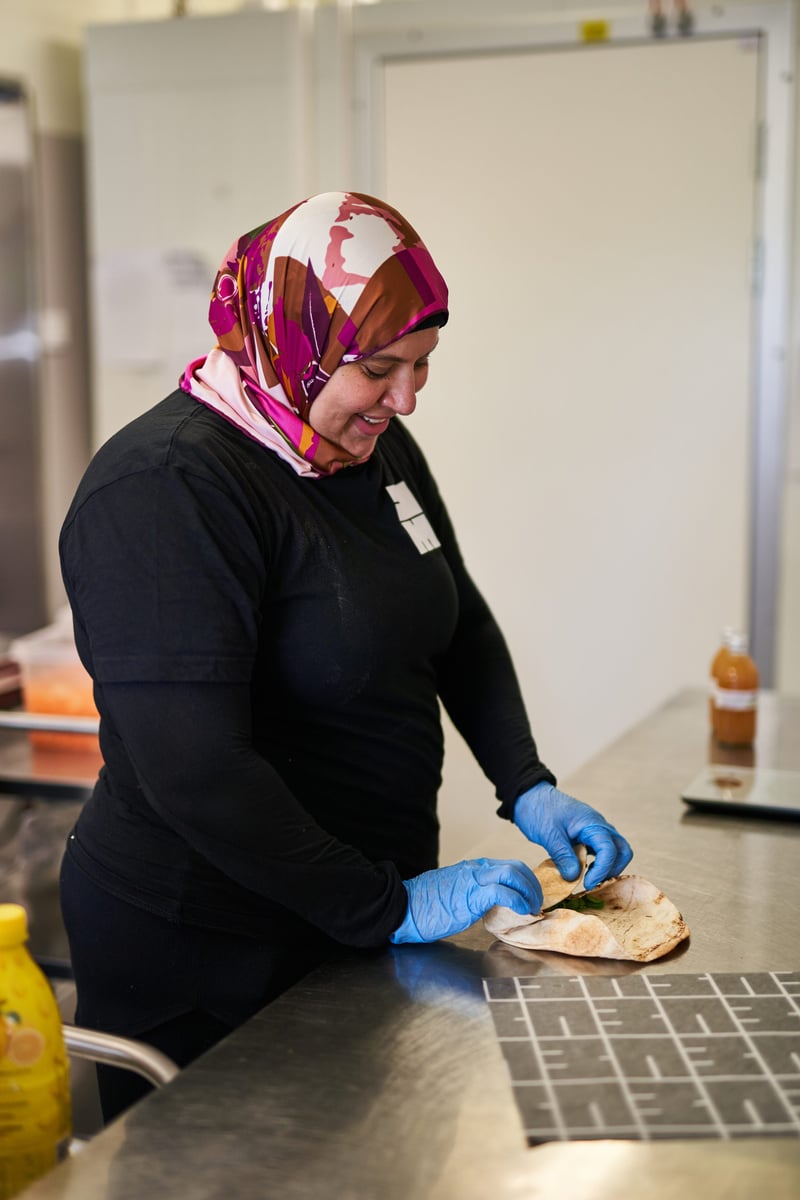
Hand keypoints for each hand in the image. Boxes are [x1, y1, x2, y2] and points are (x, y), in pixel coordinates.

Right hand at [389, 858, 542, 944]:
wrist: (403, 907)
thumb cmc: (424, 906)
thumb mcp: (455, 894)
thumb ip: (473, 893)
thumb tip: (489, 905)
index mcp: (472, 868)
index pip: (508, 866)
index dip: (525, 881)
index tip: (530, 897)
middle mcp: (476, 869)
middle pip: (516, 867)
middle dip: (533, 885)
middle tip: (536, 904)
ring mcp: (474, 879)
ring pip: (513, 873)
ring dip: (529, 892)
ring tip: (532, 909)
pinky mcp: (472, 894)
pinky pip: (504, 892)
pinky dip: (518, 901)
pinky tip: (522, 912)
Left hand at [513, 781, 631, 889]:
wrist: (529, 795)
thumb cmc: (538, 809)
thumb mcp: (548, 834)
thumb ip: (562, 855)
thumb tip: (574, 877)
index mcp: (591, 823)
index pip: (609, 849)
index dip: (602, 870)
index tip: (587, 883)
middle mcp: (598, 826)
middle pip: (622, 850)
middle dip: (613, 869)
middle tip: (593, 882)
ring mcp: (593, 830)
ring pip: (614, 851)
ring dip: (606, 867)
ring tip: (587, 879)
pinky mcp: (586, 835)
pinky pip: (601, 851)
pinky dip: (597, 863)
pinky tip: (582, 870)